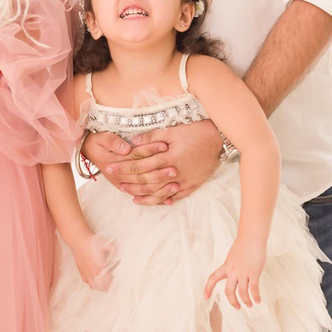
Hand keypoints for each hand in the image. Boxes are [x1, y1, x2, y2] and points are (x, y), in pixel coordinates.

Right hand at [70, 232, 115, 291]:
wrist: (78, 239)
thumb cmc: (91, 241)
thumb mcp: (106, 243)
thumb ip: (114, 249)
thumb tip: (119, 255)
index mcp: (99, 265)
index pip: (107, 281)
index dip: (112, 282)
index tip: (115, 279)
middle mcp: (92, 271)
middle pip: (100, 286)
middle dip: (107, 287)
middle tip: (111, 282)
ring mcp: (86, 272)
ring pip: (93, 286)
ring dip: (100, 287)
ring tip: (104, 283)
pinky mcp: (81, 270)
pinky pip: (86, 281)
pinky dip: (91, 283)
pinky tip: (94, 278)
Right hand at [81, 131, 172, 196]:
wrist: (89, 150)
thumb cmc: (97, 142)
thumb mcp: (101, 138)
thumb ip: (113, 142)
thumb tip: (127, 148)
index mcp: (114, 163)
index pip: (136, 157)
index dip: (150, 151)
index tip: (165, 146)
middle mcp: (119, 176)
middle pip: (142, 176)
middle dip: (159, 173)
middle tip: (175, 170)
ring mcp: (124, 184)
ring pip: (144, 189)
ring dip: (161, 188)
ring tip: (177, 185)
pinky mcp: (128, 188)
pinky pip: (144, 196)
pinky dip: (156, 198)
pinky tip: (169, 200)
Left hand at [99, 120, 221, 205]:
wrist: (220, 139)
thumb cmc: (196, 131)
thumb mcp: (172, 130)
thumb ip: (152, 137)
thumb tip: (133, 142)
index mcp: (167, 158)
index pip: (139, 165)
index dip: (123, 168)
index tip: (110, 169)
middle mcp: (174, 172)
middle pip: (146, 181)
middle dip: (129, 182)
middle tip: (114, 183)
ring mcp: (184, 181)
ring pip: (159, 192)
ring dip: (143, 195)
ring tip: (130, 196)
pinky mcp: (193, 185)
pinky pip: (176, 196)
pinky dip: (163, 200)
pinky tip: (154, 201)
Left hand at [204, 237, 266, 309]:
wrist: (252, 236)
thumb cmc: (244, 244)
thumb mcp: (233, 256)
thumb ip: (233, 266)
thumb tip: (236, 276)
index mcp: (226, 266)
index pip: (213, 278)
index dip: (208, 288)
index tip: (205, 297)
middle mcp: (233, 271)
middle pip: (229, 291)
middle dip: (233, 302)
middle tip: (237, 307)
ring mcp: (243, 272)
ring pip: (242, 293)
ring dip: (246, 301)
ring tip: (249, 305)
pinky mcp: (254, 272)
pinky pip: (254, 289)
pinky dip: (256, 297)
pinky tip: (258, 301)